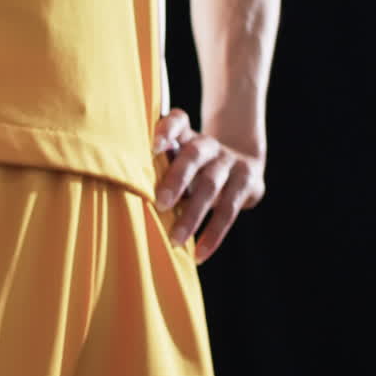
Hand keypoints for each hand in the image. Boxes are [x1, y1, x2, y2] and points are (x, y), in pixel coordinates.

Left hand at [152, 108, 264, 263]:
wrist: (242, 164)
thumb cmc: (192, 168)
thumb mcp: (176, 161)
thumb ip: (156, 168)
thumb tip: (126, 193)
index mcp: (186, 134)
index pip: (177, 121)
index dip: (166, 130)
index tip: (153, 146)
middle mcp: (209, 144)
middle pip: (194, 155)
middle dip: (176, 179)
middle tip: (160, 204)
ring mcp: (231, 161)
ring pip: (211, 186)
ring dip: (193, 215)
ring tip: (175, 239)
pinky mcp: (248, 182)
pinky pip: (229, 210)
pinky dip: (213, 234)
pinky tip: (200, 253)